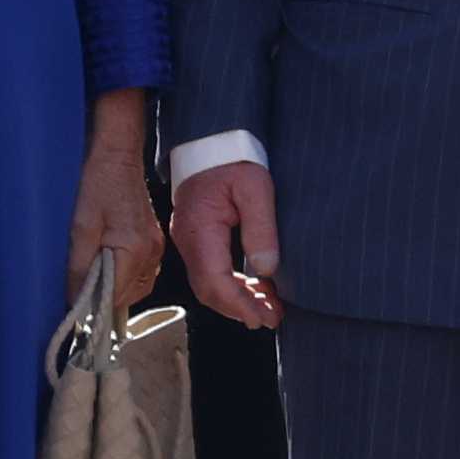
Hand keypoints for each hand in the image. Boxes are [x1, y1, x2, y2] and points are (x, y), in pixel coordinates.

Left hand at [67, 89, 164, 305]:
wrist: (117, 153)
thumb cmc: (98, 181)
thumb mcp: (80, 224)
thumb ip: (79, 265)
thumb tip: (74, 299)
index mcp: (134, 249)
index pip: (114, 296)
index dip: (92, 302)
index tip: (74, 299)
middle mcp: (151, 252)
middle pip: (127, 295)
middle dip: (103, 295)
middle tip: (80, 284)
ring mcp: (155, 246)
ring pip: (135, 286)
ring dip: (113, 287)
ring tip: (91, 273)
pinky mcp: (152, 239)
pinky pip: (140, 272)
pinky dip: (122, 275)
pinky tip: (105, 263)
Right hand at [170, 160, 281, 328]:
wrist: (212, 140)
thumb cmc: (233, 158)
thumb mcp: (256, 187)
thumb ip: (261, 229)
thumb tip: (266, 270)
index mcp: (199, 228)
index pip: (213, 279)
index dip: (238, 304)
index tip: (262, 318)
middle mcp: (187, 239)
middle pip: (208, 289)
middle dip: (240, 309)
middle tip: (271, 318)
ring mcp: (189, 240)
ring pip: (209, 284)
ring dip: (238, 300)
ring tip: (270, 308)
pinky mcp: (197, 238)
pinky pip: (211, 271)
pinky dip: (233, 285)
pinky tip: (257, 288)